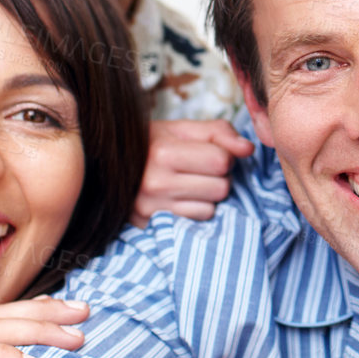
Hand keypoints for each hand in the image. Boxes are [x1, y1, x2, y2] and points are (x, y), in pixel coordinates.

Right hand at [133, 120, 255, 223]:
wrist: (109, 168)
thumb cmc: (150, 145)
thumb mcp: (180, 129)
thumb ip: (218, 132)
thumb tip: (248, 149)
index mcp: (162, 152)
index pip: (221, 160)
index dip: (222, 155)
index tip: (206, 153)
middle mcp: (155, 183)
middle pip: (221, 187)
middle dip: (217, 178)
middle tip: (196, 170)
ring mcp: (153, 209)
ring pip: (211, 209)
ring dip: (207, 198)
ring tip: (186, 185)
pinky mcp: (152, 227)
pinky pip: (195, 223)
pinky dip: (194, 212)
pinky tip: (179, 200)